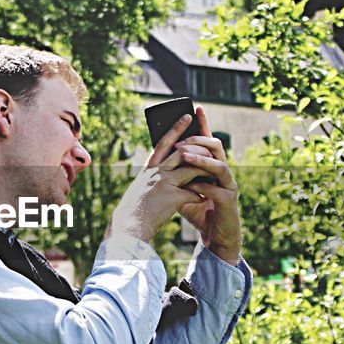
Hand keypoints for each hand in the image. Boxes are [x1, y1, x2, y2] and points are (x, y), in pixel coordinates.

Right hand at [106, 114, 205, 243]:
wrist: (129, 226)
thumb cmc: (135, 208)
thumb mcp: (141, 186)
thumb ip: (153, 176)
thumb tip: (163, 167)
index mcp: (149, 168)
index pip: (164, 143)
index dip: (176, 128)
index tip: (187, 117)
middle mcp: (157, 172)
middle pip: (182, 152)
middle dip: (197, 144)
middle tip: (209, 139)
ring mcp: (165, 183)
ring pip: (191, 169)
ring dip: (203, 171)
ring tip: (213, 172)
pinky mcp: (173, 197)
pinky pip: (193, 192)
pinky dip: (200, 195)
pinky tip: (204, 198)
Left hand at [173, 106, 241, 265]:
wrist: (214, 234)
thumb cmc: (198, 209)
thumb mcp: (182, 189)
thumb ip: (175, 175)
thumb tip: (157, 160)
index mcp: (212, 166)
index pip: (208, 140)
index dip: (204, 124)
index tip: (196, 108)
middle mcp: (223, 172)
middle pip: (216, 147)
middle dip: (199, 141)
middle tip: (181, 141)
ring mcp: (228, 185)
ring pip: (220, 165)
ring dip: (201, 160)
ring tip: (185, 156)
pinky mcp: (229, 201)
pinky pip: (218, 189)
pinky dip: (204, 186)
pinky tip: (193, 186)